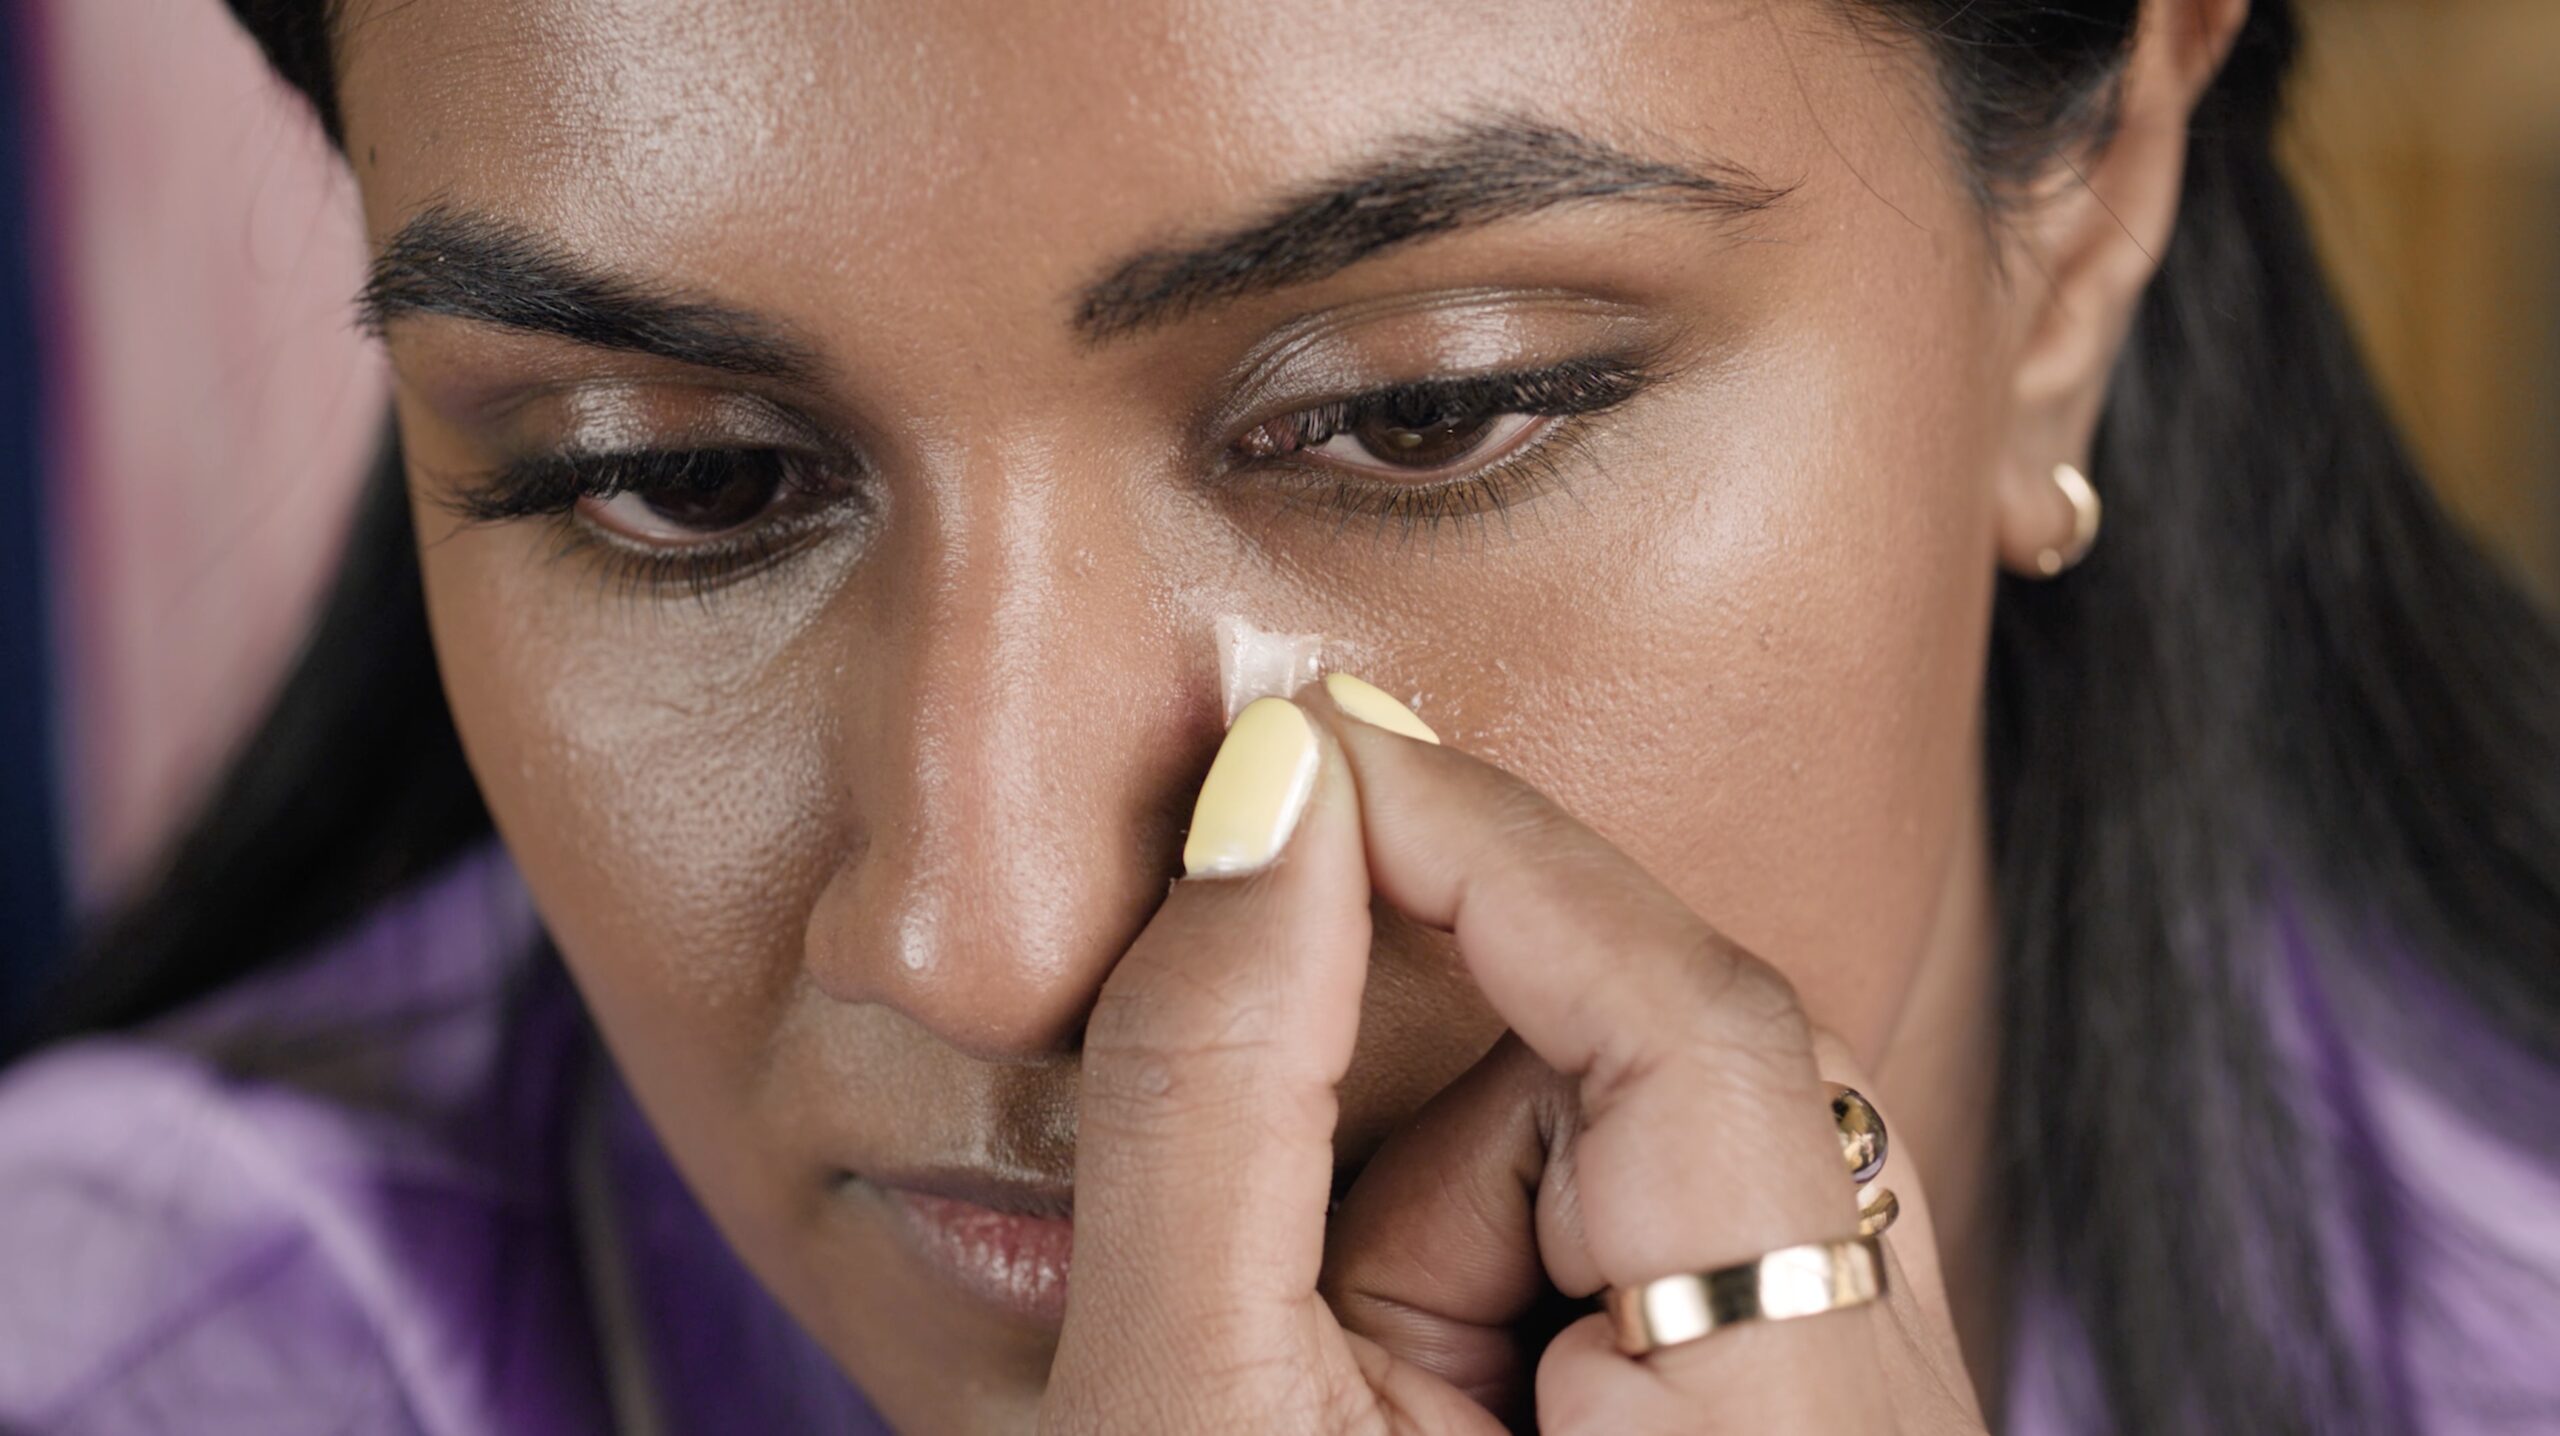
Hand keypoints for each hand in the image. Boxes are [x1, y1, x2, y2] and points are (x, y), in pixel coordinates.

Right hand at [1040, 678, 1989, 1433]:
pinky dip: (1501, 1244)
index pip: (1703, 1033)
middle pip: (1691, 1074)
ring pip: (1662, 1147)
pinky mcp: (1784, 1408)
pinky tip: (1415, 1378)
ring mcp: (1846, 1413)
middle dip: (1458, 1065)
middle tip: (1296, 1123)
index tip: (1310, 749)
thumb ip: (1218, 1091)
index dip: (1499, 851)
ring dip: (1464, 1192)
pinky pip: (1654, 1230)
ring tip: (1356, 1372)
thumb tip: (1281, 797)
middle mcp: (1878, 1417)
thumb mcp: (1188, 1412)